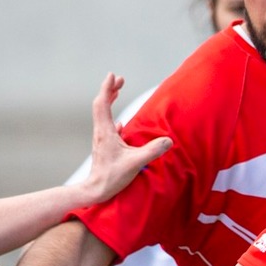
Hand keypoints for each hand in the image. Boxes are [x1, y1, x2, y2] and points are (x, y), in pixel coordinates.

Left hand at [73, 73, 173, 205]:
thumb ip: (152, 151)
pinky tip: (120, 123)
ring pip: (102, 114)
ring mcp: (101, 139)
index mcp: (106, 132)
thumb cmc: (112, 177)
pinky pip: (106, 126)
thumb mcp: (135, 163)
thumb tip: (168, 140)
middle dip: (109, 90)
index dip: (108, 88)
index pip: (103, 103)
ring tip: (116, 92)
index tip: (113, 75)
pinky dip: (112, 117)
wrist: (96, 190)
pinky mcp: (103, 147)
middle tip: (119, 80)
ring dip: (109, 101)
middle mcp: (100, 132)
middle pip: (101, 105)